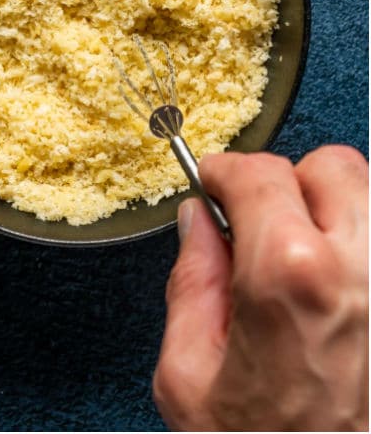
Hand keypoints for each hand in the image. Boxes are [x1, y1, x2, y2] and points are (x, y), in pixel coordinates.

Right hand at [154, 145, 367, 429]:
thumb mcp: (189, 376)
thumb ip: (192, 283)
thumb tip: (198, 224)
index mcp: (289, 277)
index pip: (258, 173)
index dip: (224, 173)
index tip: (212, 186)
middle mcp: (364, 273)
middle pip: (334, 167)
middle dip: (290, 184)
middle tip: (264, 225)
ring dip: (339, 214)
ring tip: (310, 262)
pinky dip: (364, 254)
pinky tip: (344, 293)